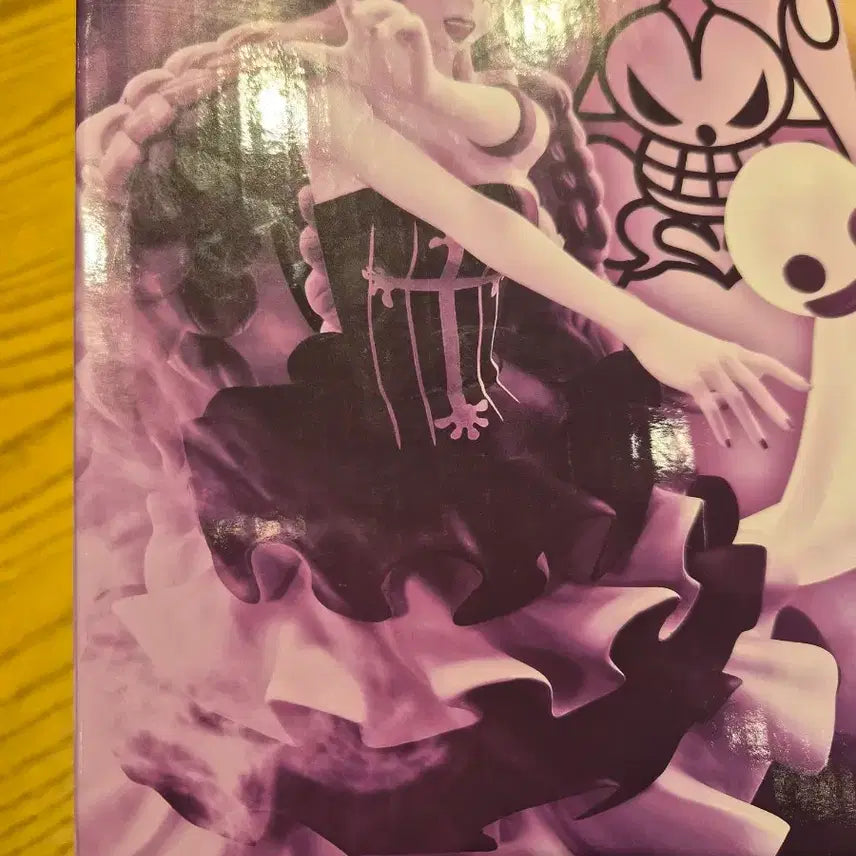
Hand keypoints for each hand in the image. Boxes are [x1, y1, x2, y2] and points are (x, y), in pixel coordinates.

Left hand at [287, 0, 439, 102]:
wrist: (410, 96)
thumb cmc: (381, 78)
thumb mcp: (344, 65)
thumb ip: (319, 54)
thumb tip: (287, 47)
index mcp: (364, 22)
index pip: (348, 1)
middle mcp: (382, 18)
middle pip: (370, 0)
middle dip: (357, 1)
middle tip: (344, 7)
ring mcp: (400, 24)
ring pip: (388, 6)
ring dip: (372, 9)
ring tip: (355, 18)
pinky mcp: (416, 33)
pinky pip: (407, 22)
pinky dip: (393, 25)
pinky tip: (379, 35)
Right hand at [626, 317, 810, 447]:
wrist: (651, 332)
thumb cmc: (677, 342)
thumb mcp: (708, 349)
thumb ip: (726, 365)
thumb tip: (737, 387)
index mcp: (732, 350)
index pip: (766, 362)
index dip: (787, 375)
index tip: (807, 387)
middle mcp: (725, 359)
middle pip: (755, 386)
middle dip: (773, 408)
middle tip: (788, 426)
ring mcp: (709, 370)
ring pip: (736, 400)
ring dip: (750, 424)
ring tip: (761, 443)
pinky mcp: (692, 380)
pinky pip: (710, 407)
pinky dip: (720, 426)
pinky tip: (728, 441)